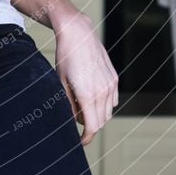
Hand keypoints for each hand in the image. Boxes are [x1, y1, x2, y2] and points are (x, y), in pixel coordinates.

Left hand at [54, 12, 118, 145]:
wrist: (78, 33)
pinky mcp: (114, 77)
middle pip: (101, 121)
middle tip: (76, 121)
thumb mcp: (61, 82)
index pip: (92, 127)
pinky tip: (92, 97)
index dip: (86, 138)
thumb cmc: (65, 57)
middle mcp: (103, 91)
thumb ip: (68, 105)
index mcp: (88, 94)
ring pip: (108, 111)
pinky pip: (113, 99)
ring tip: (82, 107)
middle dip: (90, 126)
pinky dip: (104, 104)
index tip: (79, 142)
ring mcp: (111, 84)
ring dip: (97, 115)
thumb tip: (72, 122)